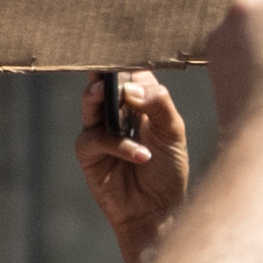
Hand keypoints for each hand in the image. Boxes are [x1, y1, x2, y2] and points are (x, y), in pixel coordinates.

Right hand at [72, 69, 192, 262]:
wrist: (158, 212)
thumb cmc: (169, 172)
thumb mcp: (173, 134)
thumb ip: (158, 105)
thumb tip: (131, 88)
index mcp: (141, 103)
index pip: (133, 73)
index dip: (131, 64)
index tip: (131, 50)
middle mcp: (118, 113)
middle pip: (105, 83)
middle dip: (105, 71)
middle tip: (107, 63)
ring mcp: (101, 131)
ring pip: (91, 103)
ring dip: (97, 96)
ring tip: (104, 91)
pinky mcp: (90, 154)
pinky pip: (94, 139)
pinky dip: (117, 144)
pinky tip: (140, 154)